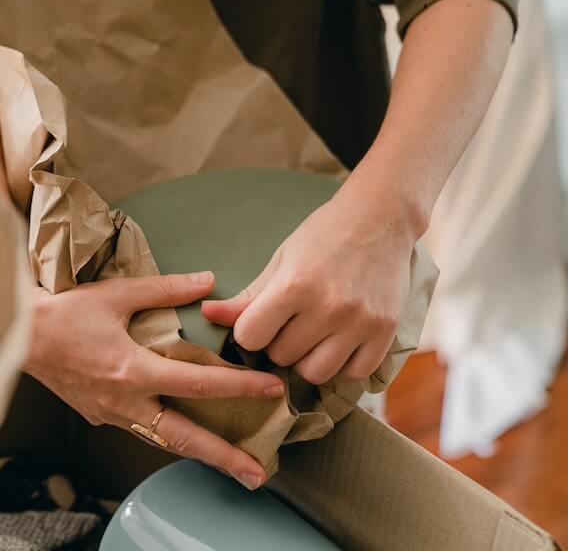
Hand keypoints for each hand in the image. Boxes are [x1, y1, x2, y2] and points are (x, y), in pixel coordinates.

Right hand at [25, 271, 284, 488]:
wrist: (16, 336)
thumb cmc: (64, 312)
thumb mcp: (117, 294)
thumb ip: (166, 290)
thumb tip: (207, 282)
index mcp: (133, 371)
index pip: (199, 384)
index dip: (240, 387)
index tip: (272, 389)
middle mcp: (124, 403)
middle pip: (185, 438)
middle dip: (224, 458)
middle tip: (258, 475)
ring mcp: (110, 415)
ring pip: (163, 440)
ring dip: (199, 454)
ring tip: (231, 465)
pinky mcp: (98, 415)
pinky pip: (141, 430)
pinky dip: (168, 435)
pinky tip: (184, 434)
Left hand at [201, 189, 414, 384]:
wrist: (380, 218)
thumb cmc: (323, 236)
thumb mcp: (280, 261)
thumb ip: (246, 296)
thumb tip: (206, 315)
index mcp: (295, 284)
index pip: (250, 337)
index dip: (249, 332)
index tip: (259, 320)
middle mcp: (329, 306)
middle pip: (282, 356)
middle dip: (278, 343)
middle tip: (290, 322)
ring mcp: (360, 322)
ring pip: (316, 373)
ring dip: (307, 359)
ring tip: (312, 335)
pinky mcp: (386, 331)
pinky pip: (354, 373)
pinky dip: (342, 364)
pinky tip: (339, 342)